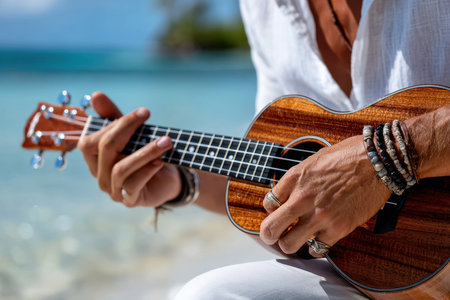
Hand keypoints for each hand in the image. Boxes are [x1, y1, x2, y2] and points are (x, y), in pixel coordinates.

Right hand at [78, 92, 181, 206]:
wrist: (168, 178)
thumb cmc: (145, 152)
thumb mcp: (131, 133)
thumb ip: (114, 116)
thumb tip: (96, 95)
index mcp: (94, 157)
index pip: (91, 139)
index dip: (115, 123)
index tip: (143, 112)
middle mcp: (99, 174)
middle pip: (106, 148)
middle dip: (128, 128)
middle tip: (149, 115)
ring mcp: (112, 189)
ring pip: (121, 168)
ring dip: (145, 152)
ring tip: (166, 141)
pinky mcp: (129, 200)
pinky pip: (133, 184)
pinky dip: (147, 170)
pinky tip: (160, 161)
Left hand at [260, 136, 390, 256]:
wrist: (378, 160)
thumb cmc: (349, 156)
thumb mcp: (313, 161)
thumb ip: (298, 180)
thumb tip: (288, 197)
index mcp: (295, 177)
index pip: (268, 204)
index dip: (272, 211)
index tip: (279, 212)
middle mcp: (303, 198)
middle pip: (270, 229)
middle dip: (268, 235)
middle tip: (273, 236)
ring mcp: (319, 215)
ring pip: (288, 245)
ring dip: (290, 244)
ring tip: (296, 239)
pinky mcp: (338, 228)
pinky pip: (317, 249)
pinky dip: (316, 247)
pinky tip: (318, 240)